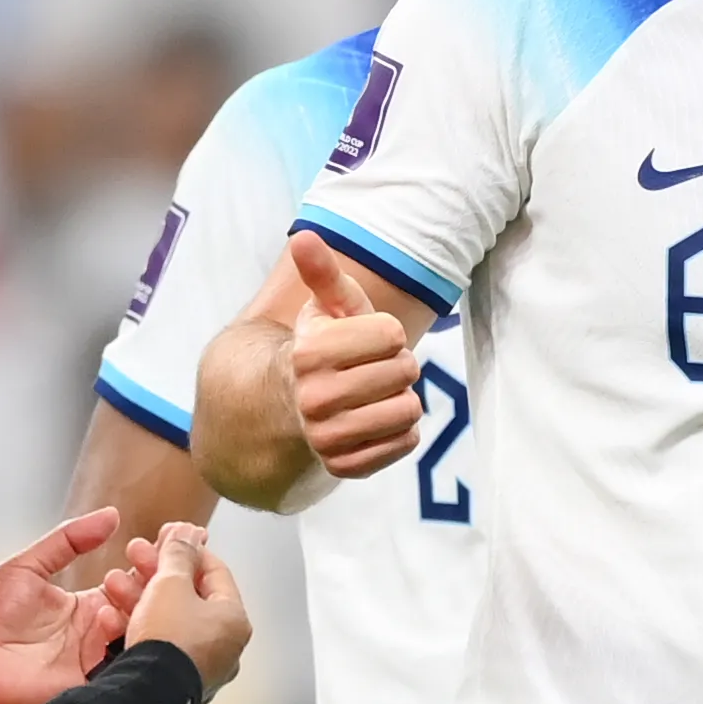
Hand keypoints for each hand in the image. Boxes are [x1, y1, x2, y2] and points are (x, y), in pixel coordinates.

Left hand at [0, 509, 136, 703]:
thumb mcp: (27, 566)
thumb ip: (68, 540)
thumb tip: (111, 515)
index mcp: (83, 608)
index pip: (129, 584)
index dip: (146, 565)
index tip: (157, 544)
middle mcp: (92, 634)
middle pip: (141, 611)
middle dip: (148, 587)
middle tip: (143, 567)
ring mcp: (90, 660)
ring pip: (136, 637)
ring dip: (136, 612)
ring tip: (116, 593)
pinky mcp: (83, 685)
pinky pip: (118, 670)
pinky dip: (123, 645)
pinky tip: (110, 621)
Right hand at [124, 525, 248, 691]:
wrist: (145, 694)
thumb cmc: (167, 641)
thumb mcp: (170, 583)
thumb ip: (178, 553)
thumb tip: (188, 531)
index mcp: (233, 619)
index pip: (215, 571)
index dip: (187, 549)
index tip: (167, 537)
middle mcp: (223, 646)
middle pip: (188, 596)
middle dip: (155, 572)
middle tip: (135, 554)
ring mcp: (199, 666)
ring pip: (167, 620)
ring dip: (138, 597)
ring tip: (113, 583)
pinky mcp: (173, 682)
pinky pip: (155, 645)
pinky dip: (135, 628)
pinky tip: (110, 617)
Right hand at [287, 232, 421, 478]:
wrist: (294, 406)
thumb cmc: (325, 348)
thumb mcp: (326, 308)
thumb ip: (322, 273)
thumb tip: (304, 236)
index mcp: (308, 353)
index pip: (391, 334)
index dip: (387, 333)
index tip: (366, 340)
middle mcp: (313, 398)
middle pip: (404, 371)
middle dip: (398, 365)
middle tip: (373, 369)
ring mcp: (327, 437)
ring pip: (409, 410)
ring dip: (402, 398)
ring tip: (377, 395)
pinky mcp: (344, 467)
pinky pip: (404, 442)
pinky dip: (400, 431)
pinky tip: (376, 421)